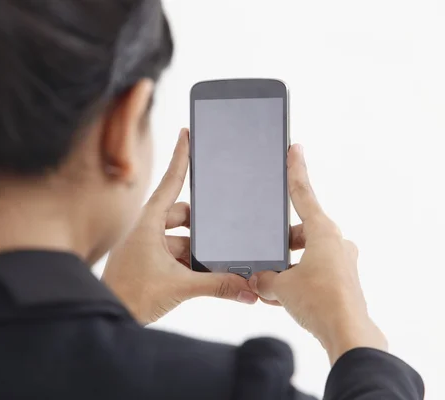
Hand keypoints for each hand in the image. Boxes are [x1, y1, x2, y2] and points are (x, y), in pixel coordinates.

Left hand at [102, 129, 257, 324]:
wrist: (109, 317)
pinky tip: (209, 275)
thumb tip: (249, 288)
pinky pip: (177, 255)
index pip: (170, 182)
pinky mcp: (151, 263)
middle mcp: (148, 230)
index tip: (187, 133)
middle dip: (203, 223)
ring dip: (200, 249)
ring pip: (183, 238)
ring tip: (220, 261)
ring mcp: (149, 247)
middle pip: (183, 214)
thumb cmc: (130, 294)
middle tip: (225, 228)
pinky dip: (193, 263)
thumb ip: (217, 285)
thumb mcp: (179, 286)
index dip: (181, 157)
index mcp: (148, 222)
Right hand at [249, 144, 386, 364]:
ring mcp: (342, 262)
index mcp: (323, 232)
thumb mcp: (280, 286)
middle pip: (300, 232)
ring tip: (269, 286)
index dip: (295, 170)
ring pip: (306, 255)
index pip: (303, 194)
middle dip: (280, 244)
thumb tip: (258, 280)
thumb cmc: (320, 302)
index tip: (295, 149)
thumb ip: (264, 278)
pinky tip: (281, 298)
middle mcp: (336, 243)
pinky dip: (297, 281)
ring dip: (287, 267)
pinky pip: (313, 273)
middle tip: (263, 257)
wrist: (347, 334)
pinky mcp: (343, 281)